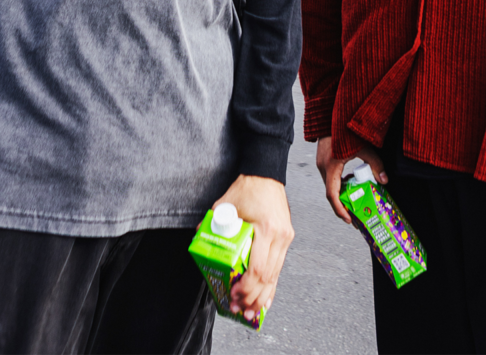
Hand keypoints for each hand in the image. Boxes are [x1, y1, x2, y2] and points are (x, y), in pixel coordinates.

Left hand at [212, 175, 293, 322]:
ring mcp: (286, 238)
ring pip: (276, 276)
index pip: (258, 268)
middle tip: (238, 309)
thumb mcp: (226, 204)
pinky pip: (279, 268)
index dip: (246, 287)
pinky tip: (265, 300)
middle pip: (268, 277)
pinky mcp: (286, 239)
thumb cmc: (247, 188)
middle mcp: (280, 236)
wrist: (266, 173)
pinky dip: (271, 285)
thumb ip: (214, 223)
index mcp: (266, 229)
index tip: (233, 294)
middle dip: (252, 298)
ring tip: (250, 312)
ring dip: (263, 296)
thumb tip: (199, 238)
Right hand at [316, 136, 386, 224]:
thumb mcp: (363, 148)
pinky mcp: (323, 159)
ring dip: (341, 194)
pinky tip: (350, 181)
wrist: (331, 116)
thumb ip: (375, 164)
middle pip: (331, 193)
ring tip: (354, 200)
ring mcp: (321, 163)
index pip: (332, 195)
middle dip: (343, 205)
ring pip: (330, 185)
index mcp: (331, 166)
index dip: (340, 209)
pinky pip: (330, 177)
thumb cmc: (345, 130)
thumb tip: (384, 180)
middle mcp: (323, 167)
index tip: (349, 219)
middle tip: (355, 214)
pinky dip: (339, 184)